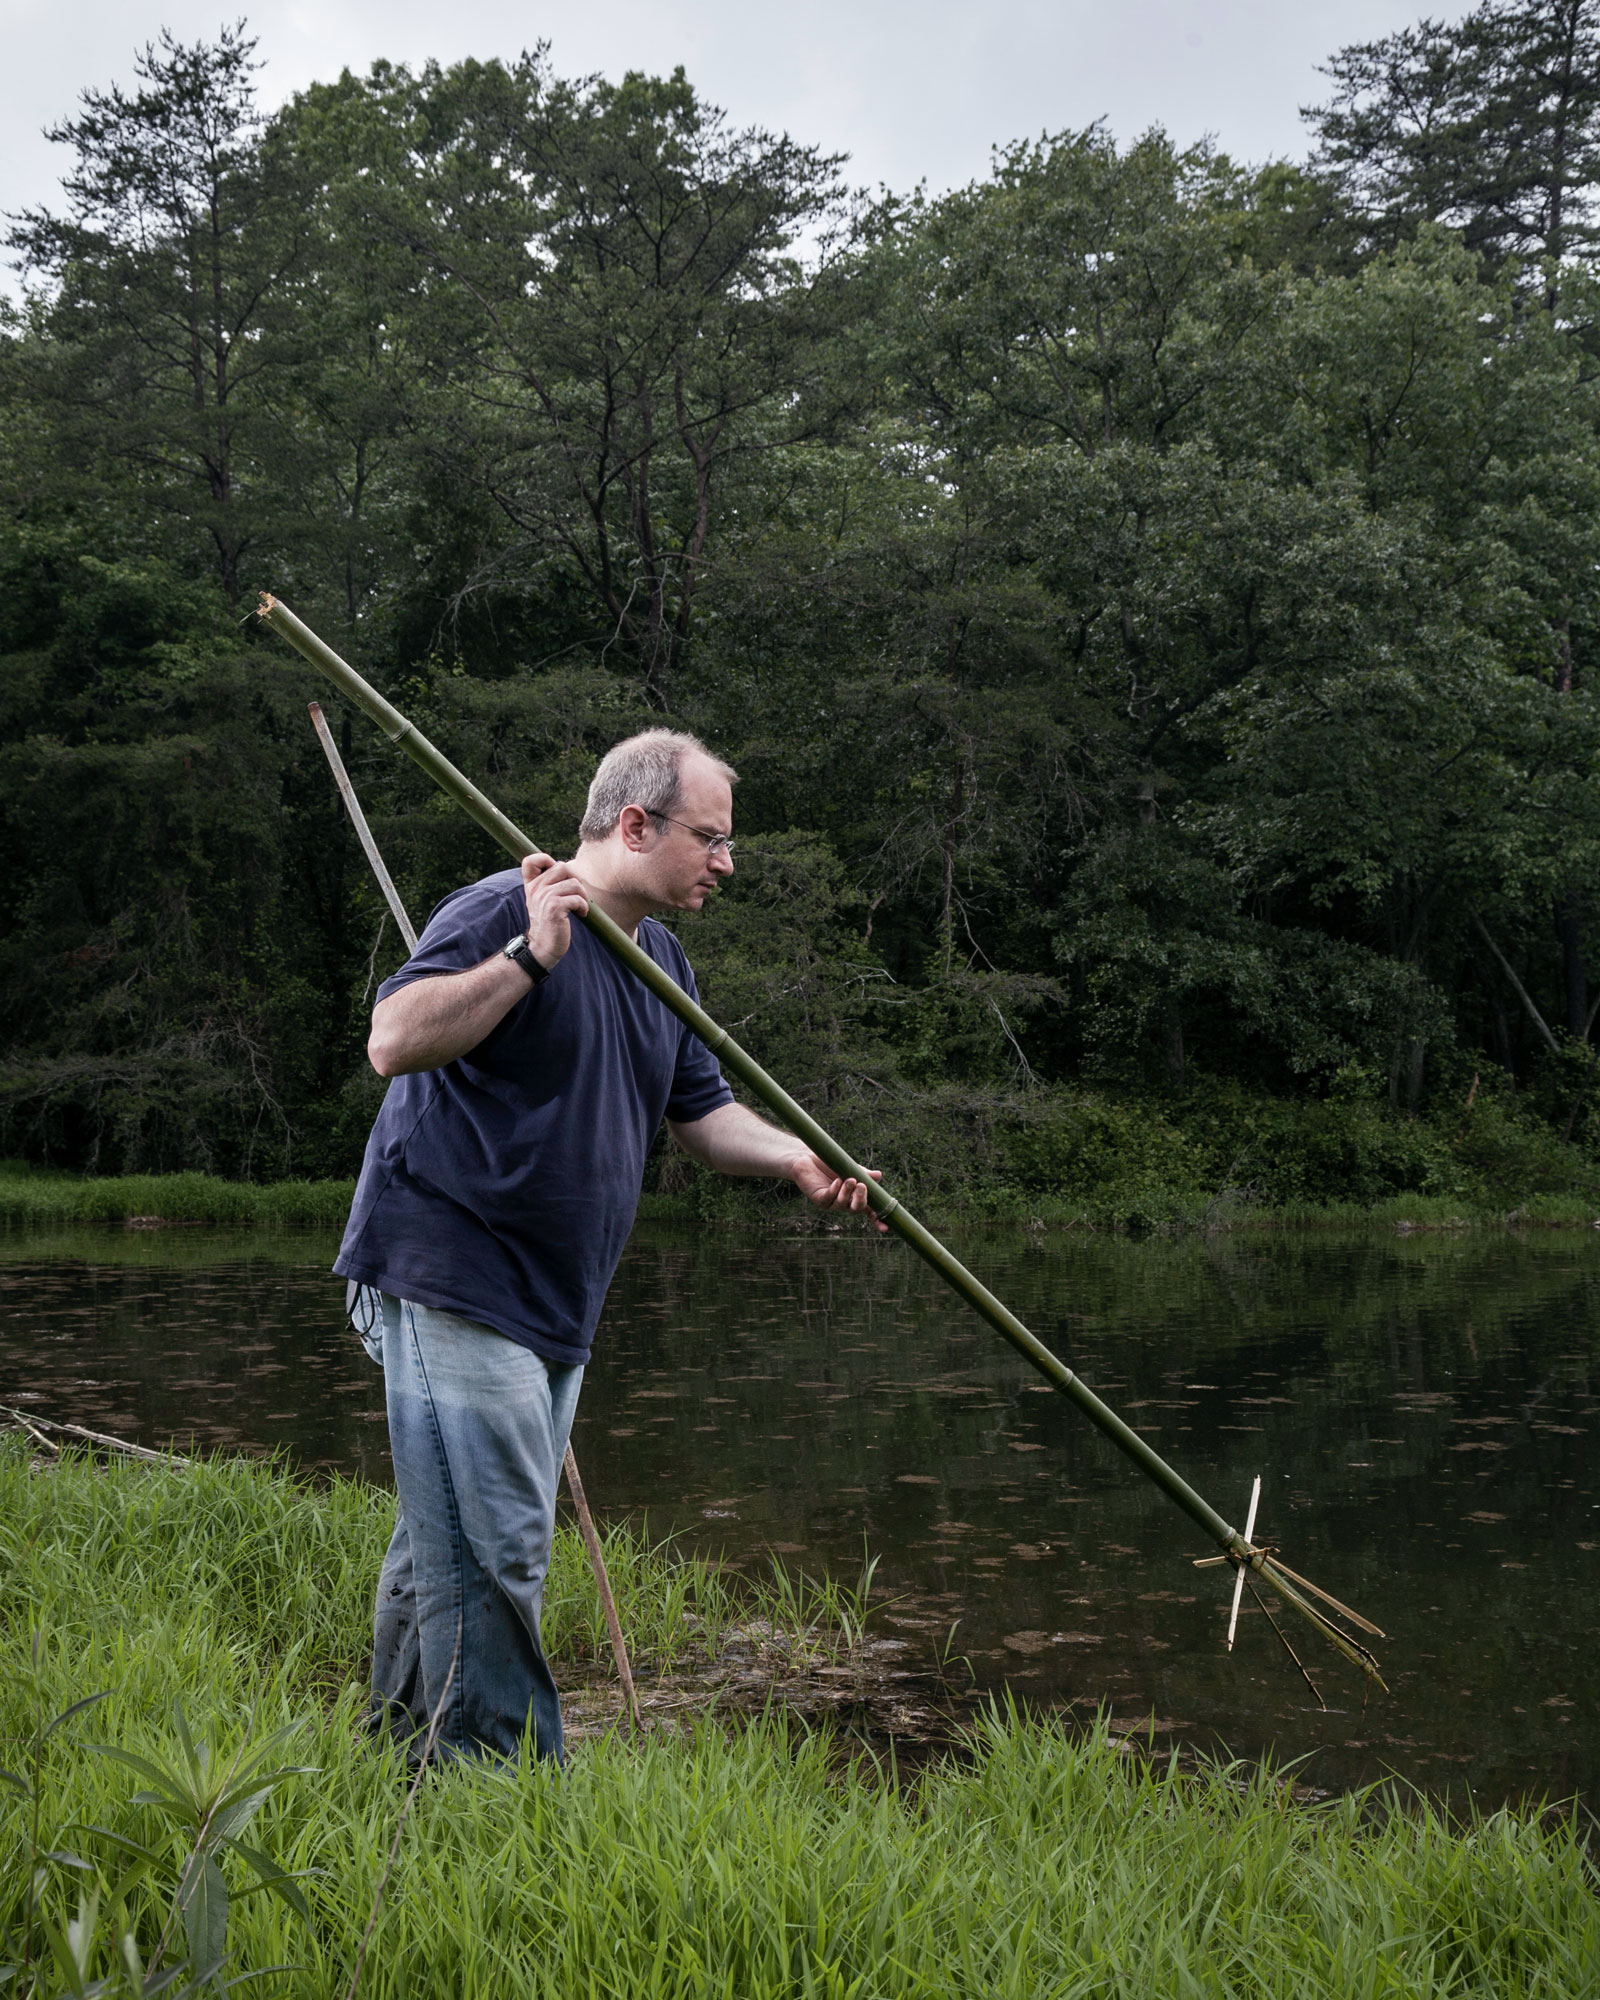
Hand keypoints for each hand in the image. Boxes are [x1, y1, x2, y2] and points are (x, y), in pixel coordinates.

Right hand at [521, 852, 589, 970]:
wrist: (542, 947)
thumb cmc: (548, 922)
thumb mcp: (542, 899)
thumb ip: (549, 882)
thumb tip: (568, 867)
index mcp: (531, 885)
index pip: (531, 860)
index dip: (545, 859)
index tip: (557, 876)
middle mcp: (535, 888)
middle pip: (562, 867)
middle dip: (574, 880)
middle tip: (575, 895)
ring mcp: (544, 897)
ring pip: (574, 883)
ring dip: (582, 895)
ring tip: (578, 907)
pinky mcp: (554, 907)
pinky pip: (577, 898)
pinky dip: (584, 906)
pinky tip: (580, 914)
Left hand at [792, 1153, 886, 1232]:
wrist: (808, 1158)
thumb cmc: (830, 1164)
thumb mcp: (851, 1168)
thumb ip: (864, 1174)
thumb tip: (879, 1175)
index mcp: (854, 1196)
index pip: (868, 1210)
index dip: (877, 1220)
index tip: (885, 1228)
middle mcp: (844, 1202)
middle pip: (856, 1209)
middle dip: (861, 1200)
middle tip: (861, 1186)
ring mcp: (831, 1202)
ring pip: (842, 1204)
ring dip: (847, 1192)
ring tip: (849, 1179)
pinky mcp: (819, 1198)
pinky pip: (828, 1199)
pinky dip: (834, 1191)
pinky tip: (836, 1182)